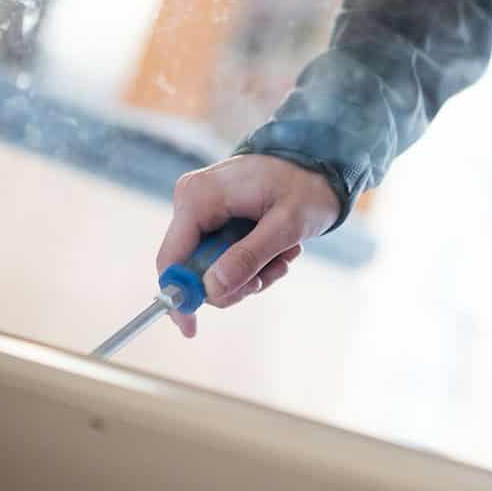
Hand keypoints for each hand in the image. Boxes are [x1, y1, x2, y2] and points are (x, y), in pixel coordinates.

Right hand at [156, 154, 341, 336]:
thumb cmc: (307, 185)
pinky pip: (223, 258)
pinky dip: (253, 262)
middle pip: (193, 270)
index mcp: (199, 197)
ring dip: (252, 272)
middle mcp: (192, 201)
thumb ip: (249, 256)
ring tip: (284, 253)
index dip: (179, 298)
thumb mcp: (286, 225)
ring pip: (212, 269)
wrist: (320, 161)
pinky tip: (279, 248)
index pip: (171, 259)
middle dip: (236, 281)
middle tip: (272, 272)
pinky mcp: (214, 218)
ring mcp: (202, 210)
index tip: (191, 329)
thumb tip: (212, 290)